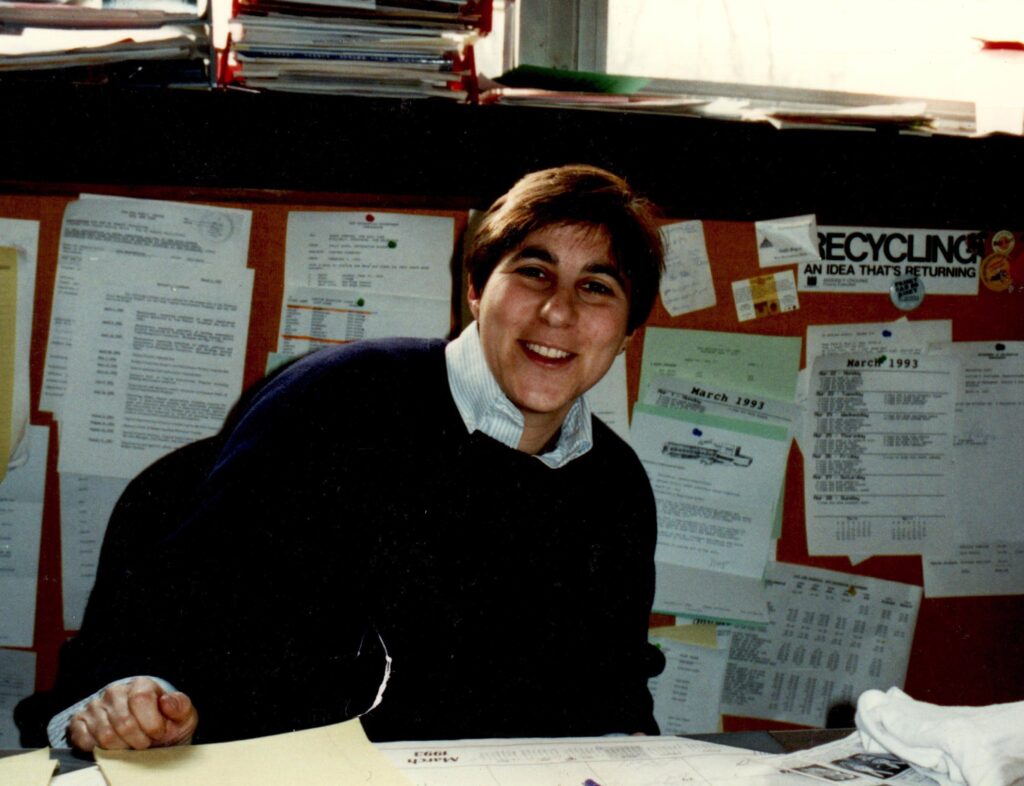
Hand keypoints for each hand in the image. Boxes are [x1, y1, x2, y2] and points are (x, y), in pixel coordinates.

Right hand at [68, 677, 197, 751]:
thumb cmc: (166, 726)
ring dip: (123, 747)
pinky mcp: (79, 722)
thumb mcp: (183, 717)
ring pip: (106, 735)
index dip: (152, 723)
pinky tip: (114, 746)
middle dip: (139, 740)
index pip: (140, 700)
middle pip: (123, 721)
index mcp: (141, 684)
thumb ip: (181, 706)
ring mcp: (95, 706)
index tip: (159, 733)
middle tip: (146, 742)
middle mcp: (115, 691)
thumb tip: (167, 701)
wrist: (149, 738)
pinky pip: (84, 740)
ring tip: (132, 744)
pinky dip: (100, 749)